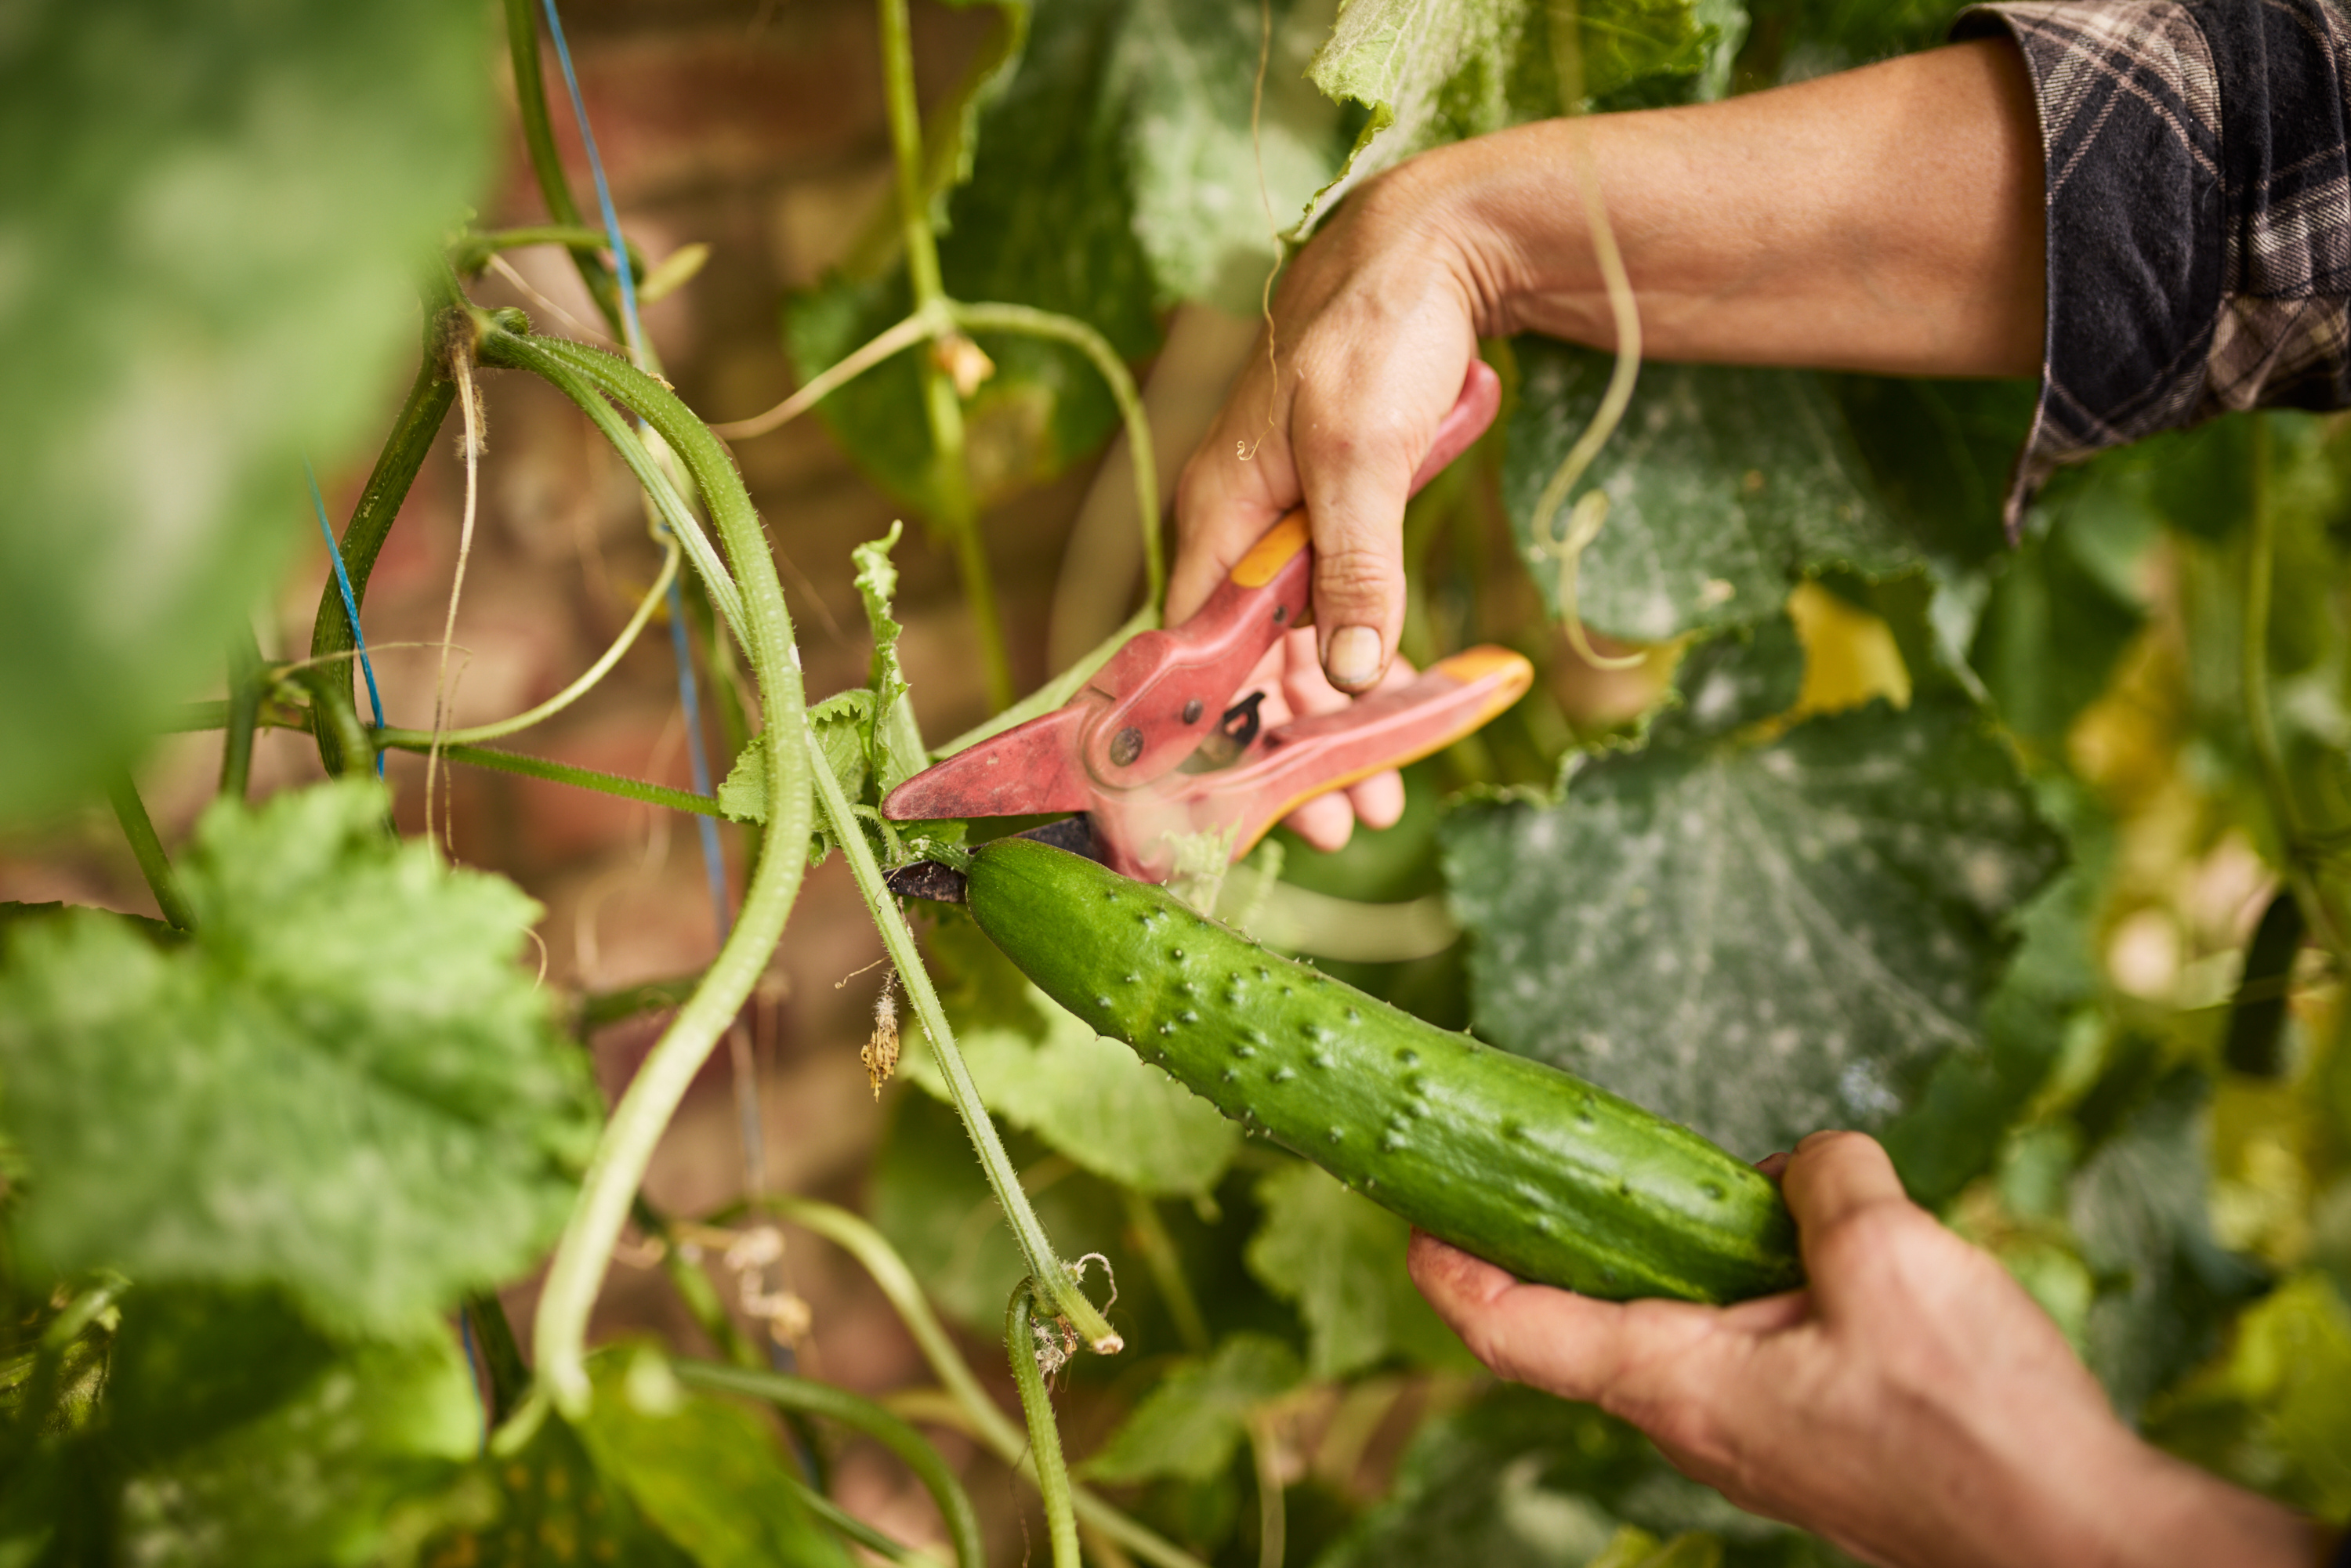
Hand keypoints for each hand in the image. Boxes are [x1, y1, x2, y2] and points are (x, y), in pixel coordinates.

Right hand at [1171, 40, 2043, 834]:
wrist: (1432, 245)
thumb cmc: (1376, 333)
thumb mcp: (1361, 452)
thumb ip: (1354, 566)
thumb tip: (1354, 674)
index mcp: (1219, 513)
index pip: (1198, 648)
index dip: (1225, 732)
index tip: (1264, 803)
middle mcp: (1240, 528)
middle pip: (1252, 665)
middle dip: (1295, 747)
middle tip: (1344, 825)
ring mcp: (1290, 526)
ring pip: (1300, 647)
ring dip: (1335, 721)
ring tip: (1377, 795)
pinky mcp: (1338, 519)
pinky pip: (1339, 611)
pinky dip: (1365, 665)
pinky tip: (1399, 713)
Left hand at [1410, 1131, 2322, 1567]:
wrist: (2082, 1544)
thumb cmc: (1974, 1423)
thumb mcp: (1888, 1257)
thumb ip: (1825, 1184)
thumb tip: (1808, 1166)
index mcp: (1680, 1384)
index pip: (1518, 1332)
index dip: (1453, 1275)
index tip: (1411, 1220)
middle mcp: (1699, 1421)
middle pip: (1585, 1322)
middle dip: (1551, 1242)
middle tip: (1529, 1162)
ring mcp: (1759, 1437)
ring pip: (1675, 1328)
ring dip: (1665, 1253)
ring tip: (1689, 1178)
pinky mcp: (1819, 1436)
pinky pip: (1748, 1346)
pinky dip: (1740, 1284)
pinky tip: (1798, 1237)